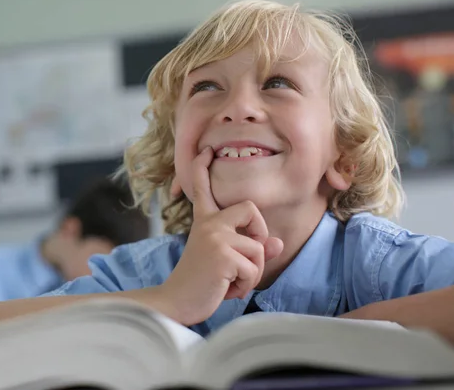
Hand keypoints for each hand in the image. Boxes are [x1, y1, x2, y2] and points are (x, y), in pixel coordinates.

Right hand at [159, 147, 283, 325]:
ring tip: (230, 282)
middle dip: (259, 234)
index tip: (205, 151)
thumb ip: (251, 249)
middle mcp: (209, 223)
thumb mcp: (225, 260)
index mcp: (204, 221)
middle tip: (245, 257)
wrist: (176, 302)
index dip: (203, 168)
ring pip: (259, 249)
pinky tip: (227, 289)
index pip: (204, 189)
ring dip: (252, 273)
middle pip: (251, 209)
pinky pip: (254, 269)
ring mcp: (215, 237)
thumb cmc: (200, 282)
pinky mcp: (222, 255)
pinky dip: (246, 285)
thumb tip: (277, 243)